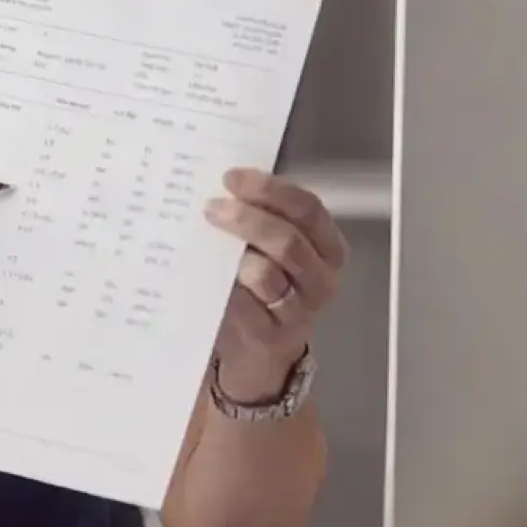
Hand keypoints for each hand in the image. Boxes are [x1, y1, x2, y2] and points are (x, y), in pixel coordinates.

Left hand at [204, 167, 348, 401]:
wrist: (258, 349)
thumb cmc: (261, 285)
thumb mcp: (269, 248)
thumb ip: (257, 218)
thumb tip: (220, 184)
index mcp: (327, 246)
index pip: (308, 209)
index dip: (270, 190)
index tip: (231, 178)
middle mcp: (321, 277)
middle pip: (288, 240)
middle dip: (246, 220)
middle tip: (210, 208)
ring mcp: (299, 310)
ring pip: (266, 274)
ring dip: (232, 257)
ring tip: (203, 245)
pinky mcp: (270, 335)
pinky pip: (243, 306)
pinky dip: (221, 288)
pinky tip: (200, 277)